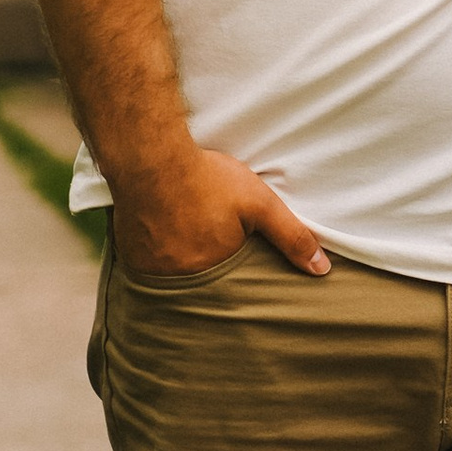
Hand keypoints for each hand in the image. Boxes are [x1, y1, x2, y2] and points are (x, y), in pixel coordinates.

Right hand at [111, 144, 331, 280]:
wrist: (150, 158)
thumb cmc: (207, 180)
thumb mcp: (260, 204)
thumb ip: (292, 237)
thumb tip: (323, 269)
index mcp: (213, 274)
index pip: (232, 292)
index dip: (235, 274)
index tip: (236, 261)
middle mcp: (179, 281)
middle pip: (201, 286)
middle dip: (210, 272)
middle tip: (209, 246)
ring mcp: (150, 272)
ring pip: (173, 278)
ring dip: (182, 265)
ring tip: (189, 240)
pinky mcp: (129, 256)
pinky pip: (148, 268)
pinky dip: (158, 257)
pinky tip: (164, 236)